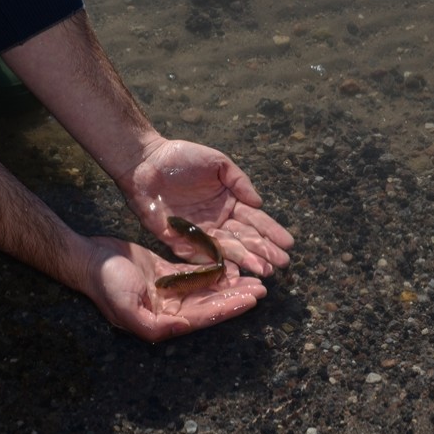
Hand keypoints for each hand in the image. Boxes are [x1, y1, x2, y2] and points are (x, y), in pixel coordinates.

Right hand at [82, 236, 266, 341]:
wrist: (89, 259)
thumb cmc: (106, 285)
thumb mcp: (128, 309)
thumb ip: (155, 325)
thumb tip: (184, 328)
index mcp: (162, 322)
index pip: (203, 317)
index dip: (228, 308)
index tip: (251, 299)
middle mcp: (169, 310)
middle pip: (210, 305)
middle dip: (236, 297)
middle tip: (262, 288)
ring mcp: (168, 292)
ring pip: (206, 290)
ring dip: (229, 285)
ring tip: (254, 279)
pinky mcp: (165, 274)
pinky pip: (194, 274)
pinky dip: (213, 272)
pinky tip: (231, 267)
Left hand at [116, 138, 293, 276]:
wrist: (145, 164)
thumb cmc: (182, 158)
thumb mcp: (218, 163)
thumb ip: (239, 181)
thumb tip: (259, 203)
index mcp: (229, 203)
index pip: (255, 220)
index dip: (271, 231)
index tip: (288, 243)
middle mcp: (218, 221)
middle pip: (245, 239)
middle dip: (264, 251)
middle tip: (282, 264)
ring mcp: (200, 234)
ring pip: (228, 250)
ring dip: (247, 261)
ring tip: (264, 270)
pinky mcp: (180, 242)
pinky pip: (201, 257)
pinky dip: (216, 266)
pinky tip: (234, 275)